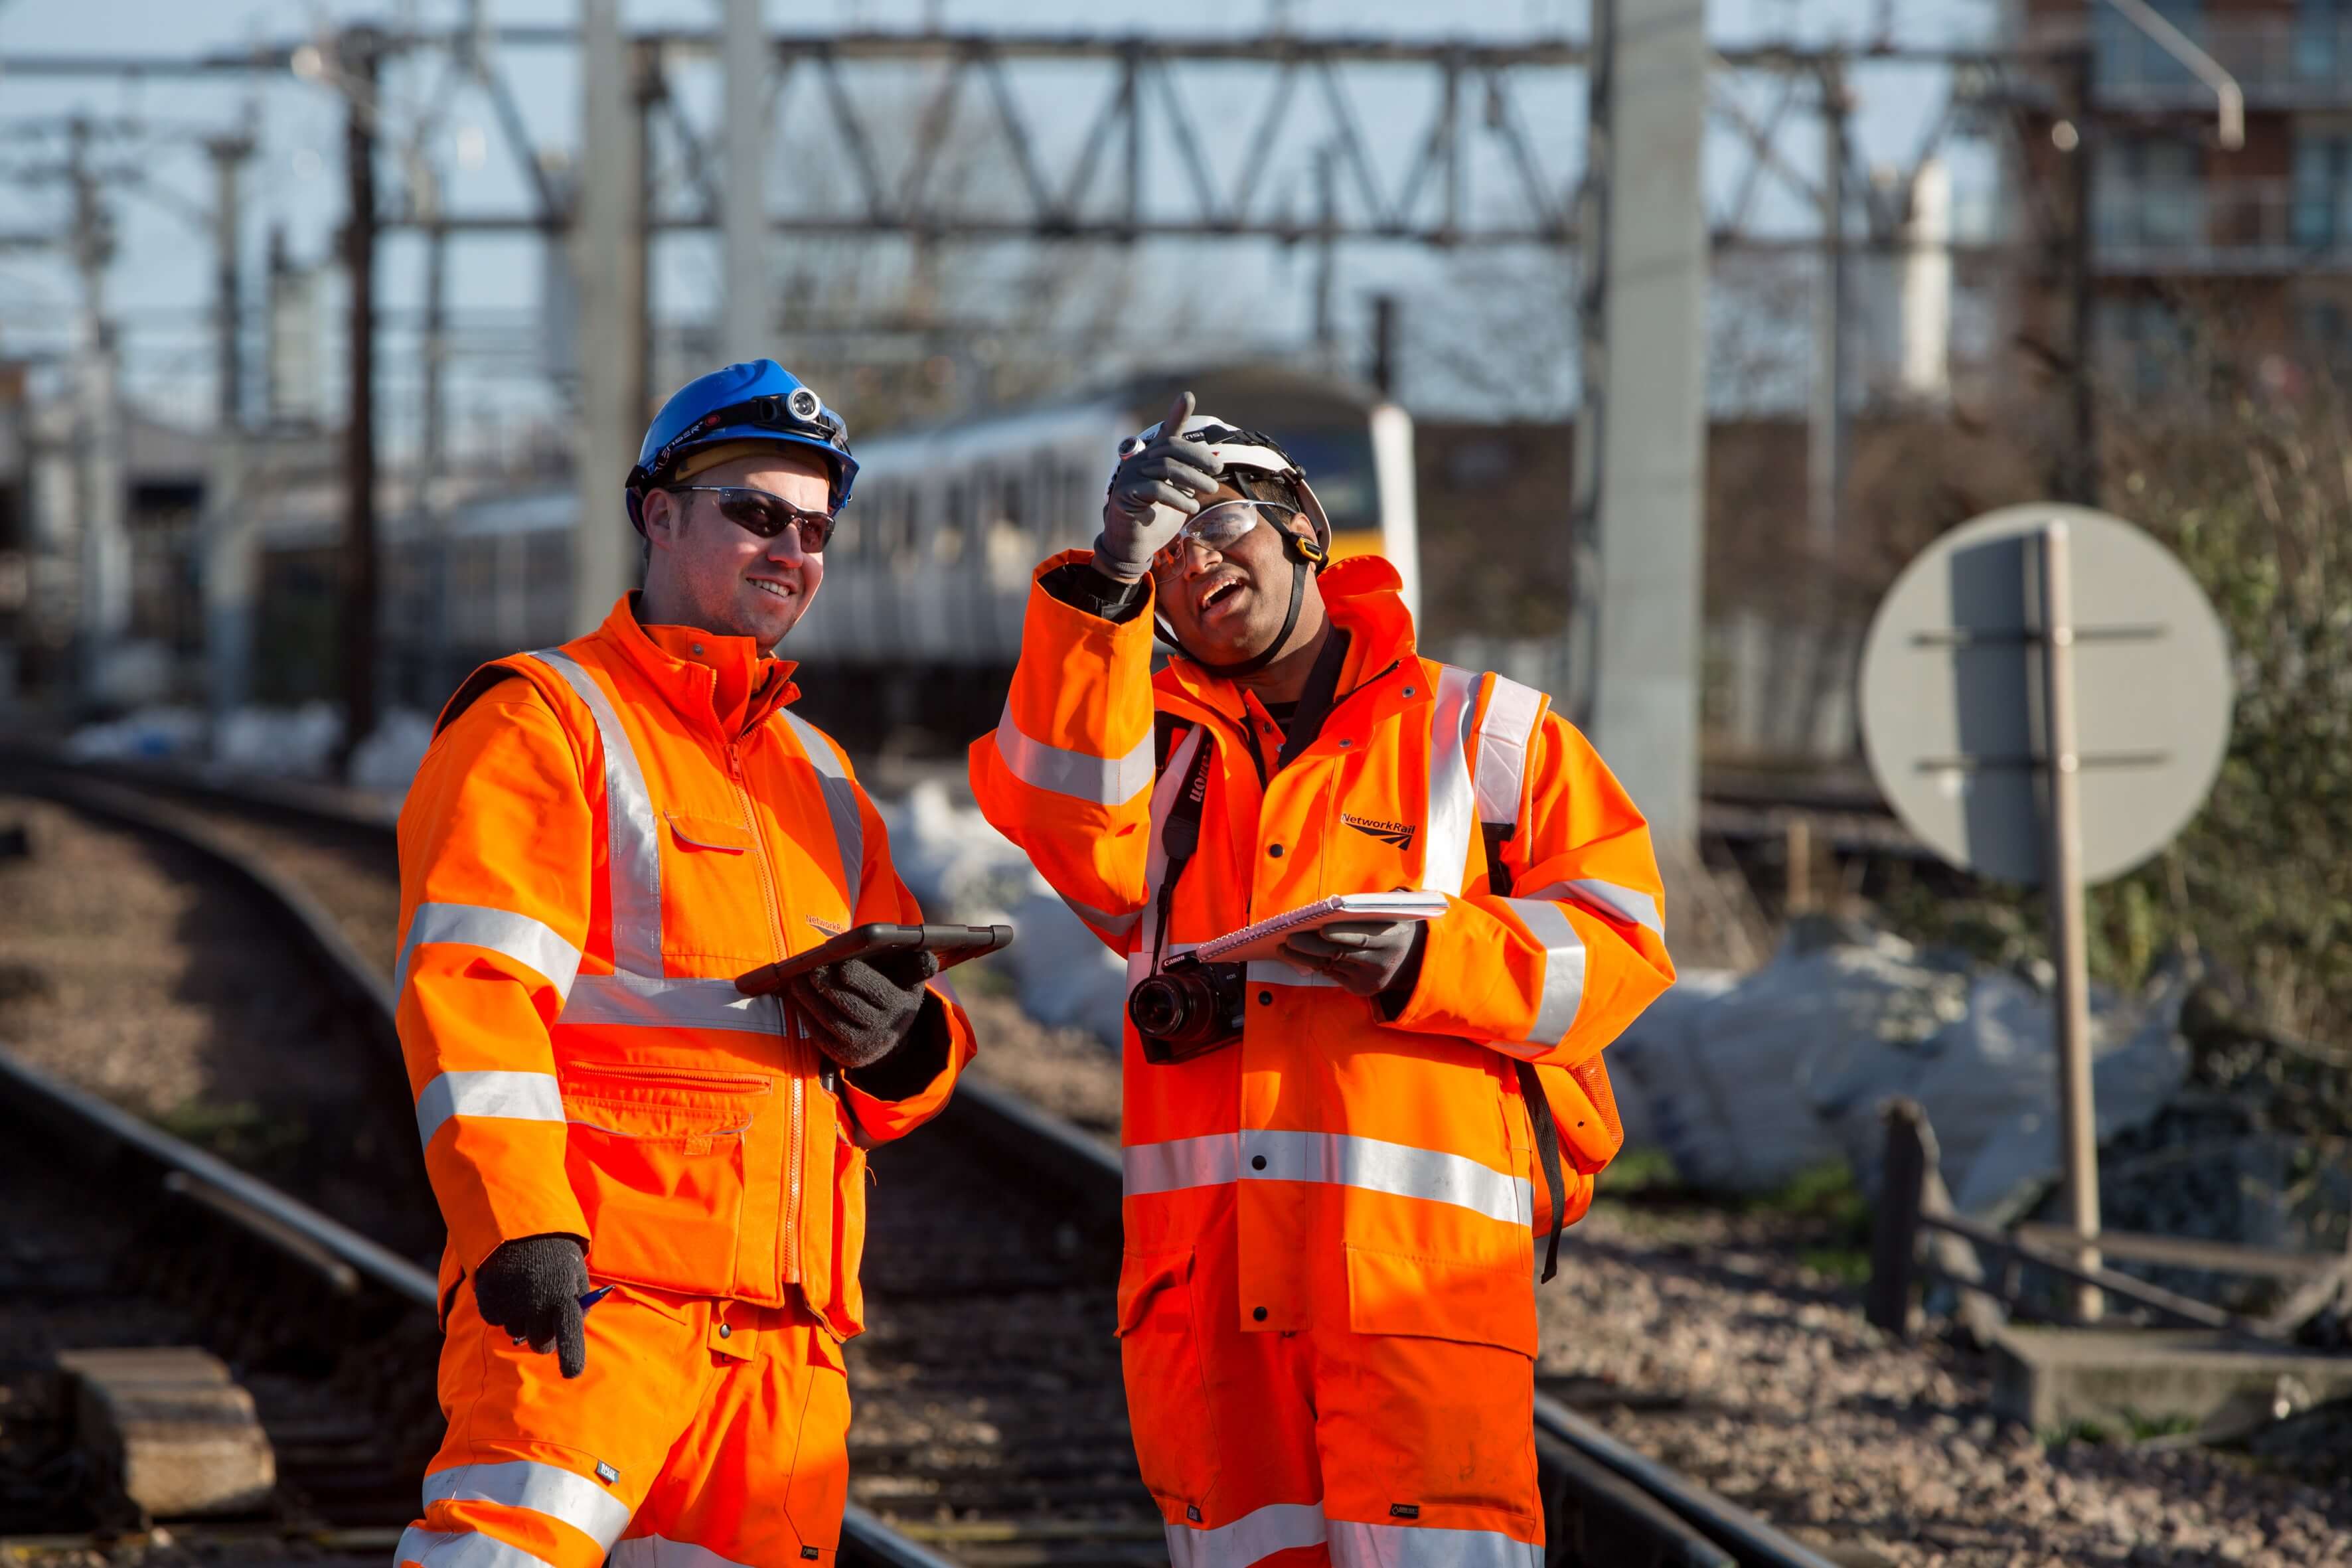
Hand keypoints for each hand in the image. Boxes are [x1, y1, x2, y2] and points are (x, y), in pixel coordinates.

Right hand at [474, 1234, 590, 1378]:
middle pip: (540, 1343)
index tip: (572, 1374)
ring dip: (522, 1320)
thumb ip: (577, 1300)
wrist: (516, 1226)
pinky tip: (508, 1287)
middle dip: (543, 1335)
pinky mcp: (488, 1301)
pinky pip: (497, 1320)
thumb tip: (573, 1329)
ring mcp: (510, 1303)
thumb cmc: (553, 1251)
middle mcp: (536, 1303)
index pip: (570, 1332)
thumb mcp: (574, 1270)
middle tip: (544, 1313)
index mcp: (563, 1294)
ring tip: (526, 1290)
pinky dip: (502, 1309)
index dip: (572, 1356)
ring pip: (517, 1333)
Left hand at [788, 947, 940, 1068]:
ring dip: (810, 1000)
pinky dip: (806, 1016)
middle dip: (827, 986)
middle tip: (811, 970)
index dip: (857, 977)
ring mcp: (862, 1046)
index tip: (840, 964)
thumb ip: (917, 966)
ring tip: (797, 982)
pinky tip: (798, 1000)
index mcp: (900, 1008)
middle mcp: (883, 1030)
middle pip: (849, 1005)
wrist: (889, 1037)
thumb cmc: (894, 996)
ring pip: (830, 1020)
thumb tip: (928, 957)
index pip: (877, 991)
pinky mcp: (844, 1056)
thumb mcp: (910, 983)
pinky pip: (820, 1035)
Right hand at [1094, 390, 1223, 580]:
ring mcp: (1129, 476)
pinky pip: (1156, 489)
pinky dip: (1178, 497)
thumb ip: (1188, 475)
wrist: (1133, 546)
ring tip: (1210, 490)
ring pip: (1167, 467)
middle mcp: (1138, 461)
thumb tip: (1212, 464)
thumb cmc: (1157, 518)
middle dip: (1199, 457)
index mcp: (1151, 458)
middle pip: (1172, 448)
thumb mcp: (1177, 493)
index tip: (1187, 396)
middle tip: (1218, 470)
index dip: (1176, 414)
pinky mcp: (1124, 494)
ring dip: (1193, 478)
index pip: (1167, 433)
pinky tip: (1191, 506)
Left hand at [1279, 920, 1426, 999]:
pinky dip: (1317, 965)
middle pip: (1343, 954)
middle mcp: (1382, 960)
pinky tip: (1300, 957)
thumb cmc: (1390, 927)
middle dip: (1313, 946)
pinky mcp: (1363, 989)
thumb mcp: (1387, 916)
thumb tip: (1328, 909)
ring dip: (1306, 957)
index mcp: (1392, 937)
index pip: (1365, 937)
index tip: (1321, 929)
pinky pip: (1335, 975)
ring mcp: (1372, 978)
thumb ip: (1364, 913)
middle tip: (1290, 938)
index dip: (1343, 934)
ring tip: (1286, 948)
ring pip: (1334, 966)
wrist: (1414, 959)